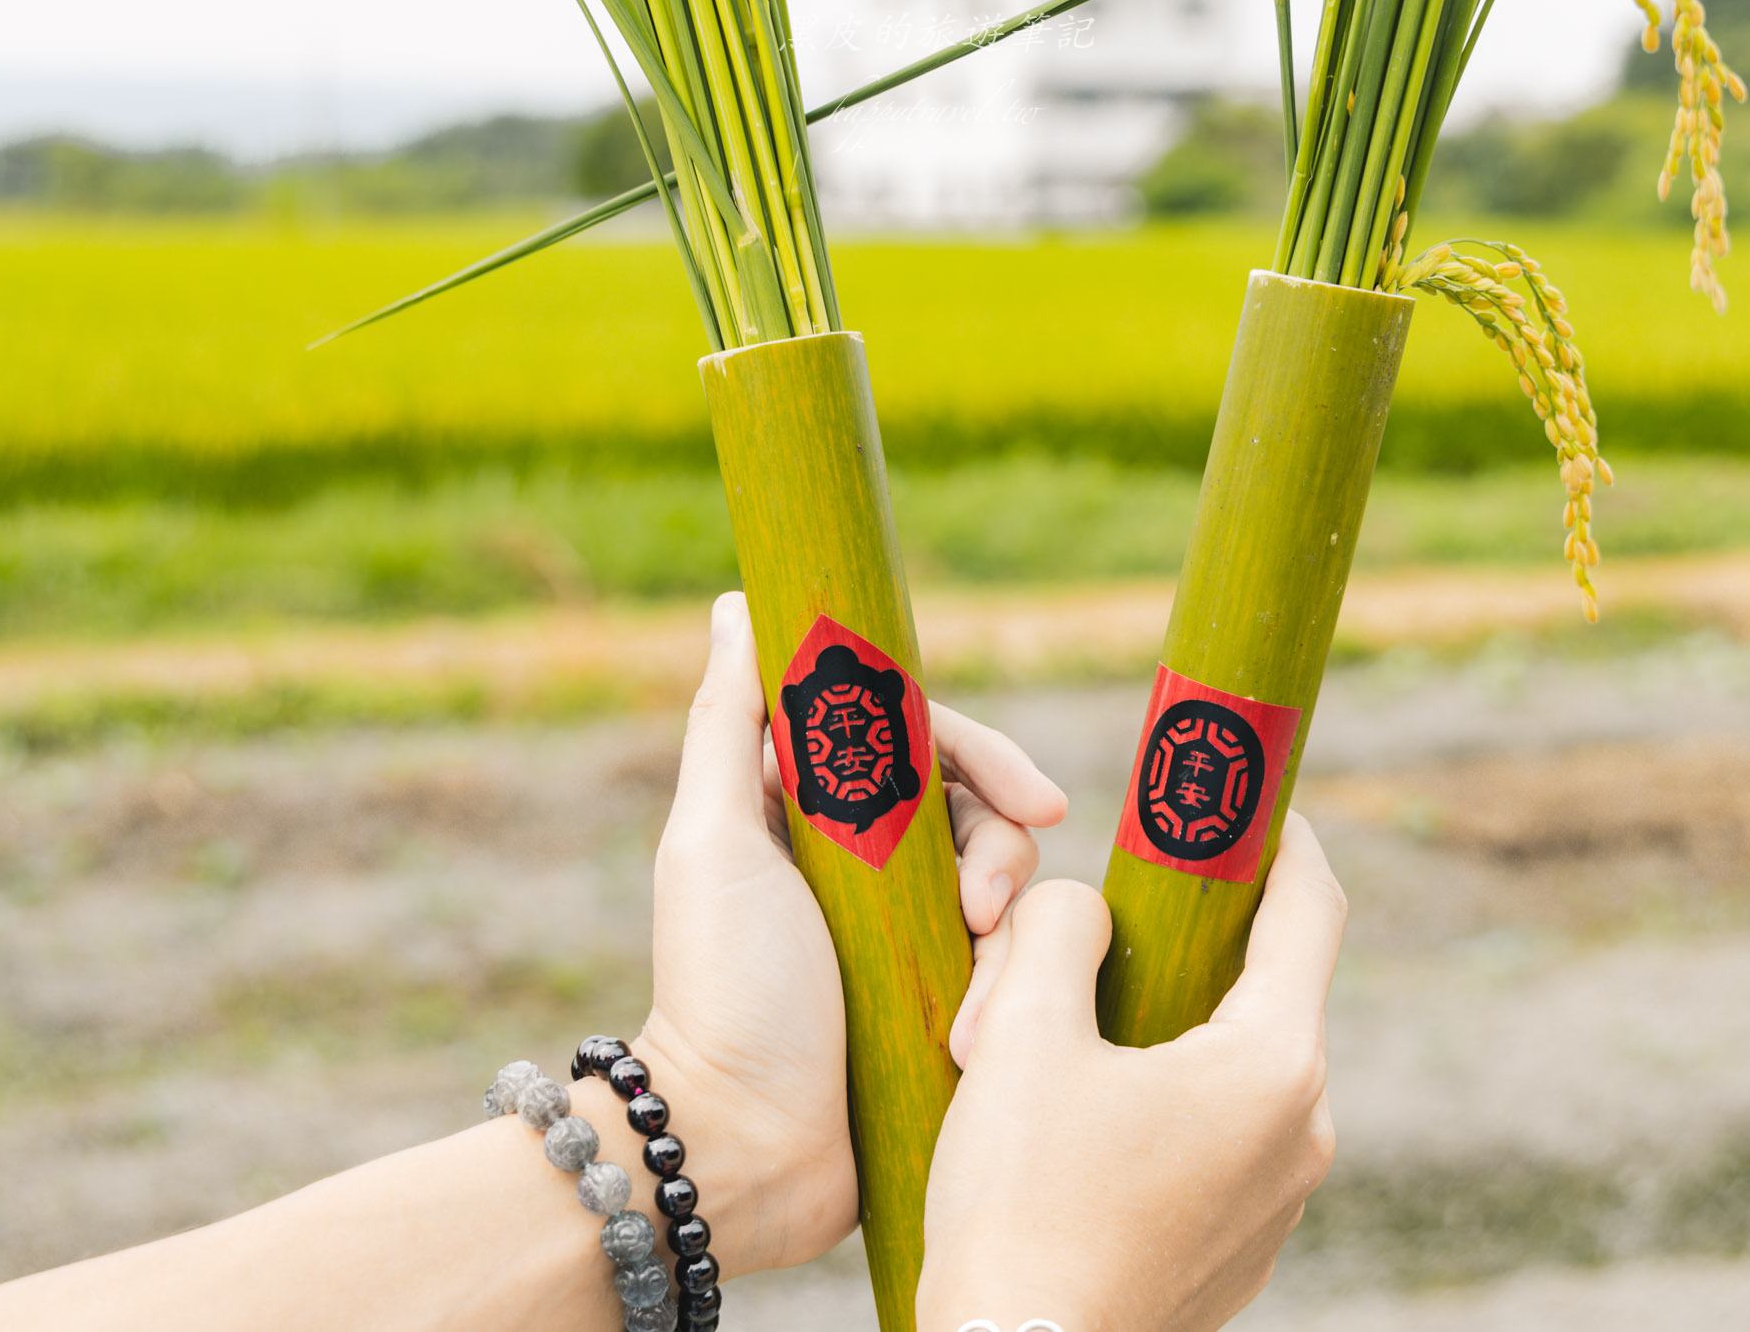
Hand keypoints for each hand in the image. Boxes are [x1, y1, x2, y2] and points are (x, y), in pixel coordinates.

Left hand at [633, 592, 1066, 1277]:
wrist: (744, 1150)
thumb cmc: (721, 989)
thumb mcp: (715, 841)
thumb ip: (728, 720)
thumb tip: (740, 601)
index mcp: (810, 811)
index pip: (918, 741)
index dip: (981, 755)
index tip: (1034, 795)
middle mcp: (864, 867)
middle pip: (975, 810)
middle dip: (1001, 846)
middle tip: (989, 906)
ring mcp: (908, 939)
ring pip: (1007, 887)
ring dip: (1009, 922)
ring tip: (976, 977)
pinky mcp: (941, 1005)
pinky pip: (1011, 968)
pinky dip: (1007, 988)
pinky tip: (976, 1033)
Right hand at [919, 812, 1345, 1331]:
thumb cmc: (1020, 1205)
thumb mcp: (1021, 1035)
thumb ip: (1057, 930)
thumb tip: (1083, 910)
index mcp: (1271, 1065)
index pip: (1309, 909)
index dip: (1279, 836)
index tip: (1243, 796)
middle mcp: (1301, 1131)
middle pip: (1257, 990)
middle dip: (1175, 949)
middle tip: (1089, 931)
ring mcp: (1276, 1201)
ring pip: (1226, 1069)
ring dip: (1153, 1035)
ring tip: (1047, 1050)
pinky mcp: (1239, 1251)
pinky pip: (1211, 1140)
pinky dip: (1157, 1104)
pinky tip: (1070, 1127)